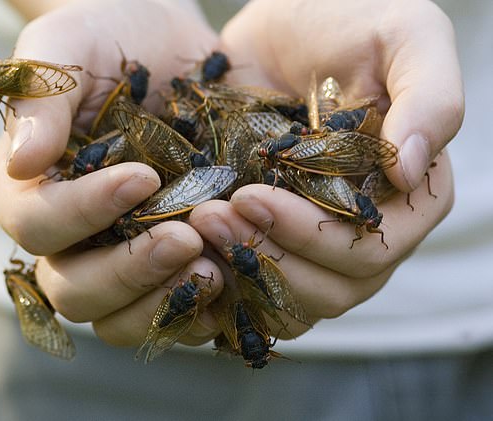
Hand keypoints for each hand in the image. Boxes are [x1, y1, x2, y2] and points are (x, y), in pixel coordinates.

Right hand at [0, 0, 225, 346]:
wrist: (178, 57)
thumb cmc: (115, 41)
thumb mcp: (70, 45)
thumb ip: (39, 94)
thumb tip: (21, 161)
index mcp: (31, 189)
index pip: (36, 224)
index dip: (82, 212)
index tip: (142, 176)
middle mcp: (69, 238)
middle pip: (74, 289)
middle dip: (128, 270)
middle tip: (187, 236)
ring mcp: (117, 260)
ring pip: (117, 318)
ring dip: (163, 302)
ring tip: (215, 267)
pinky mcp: (165, 271)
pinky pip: (170, 318)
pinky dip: (199, 311)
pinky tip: (233, 278)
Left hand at [186, 0, 459, 335]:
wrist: (281, 23)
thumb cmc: (349, 19)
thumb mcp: (405, 35)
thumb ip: (429, 98)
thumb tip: (410, 171)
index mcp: (410, 196)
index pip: (372, 250)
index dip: (314, 237)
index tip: (253, 197)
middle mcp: (365, 229)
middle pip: (331, 288)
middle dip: (268, 256)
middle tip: (209, 215)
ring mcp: (315, 240)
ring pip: (291, 301)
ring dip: (241, 272)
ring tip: (194, 223)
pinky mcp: (271, 237)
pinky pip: (253, 291)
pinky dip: (223, 283)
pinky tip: (188, 252)